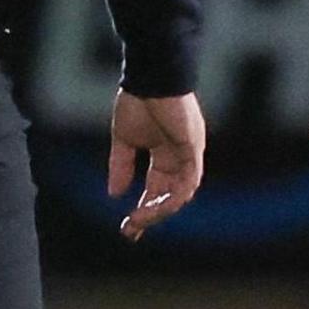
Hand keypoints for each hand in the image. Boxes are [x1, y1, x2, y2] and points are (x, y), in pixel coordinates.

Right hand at [106, 90, 204, 241]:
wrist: (148, 77)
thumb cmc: (137, 101)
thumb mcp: (124, 139)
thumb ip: (121, 166)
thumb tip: (113, 194)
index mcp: (165, 154)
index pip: (157, 189)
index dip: (144, 209)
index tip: (128, 227)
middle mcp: (180, 157)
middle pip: (169, 196)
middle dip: (150, 216)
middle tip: (130, 230)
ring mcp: (190, 153)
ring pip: (180, 193)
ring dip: (160, 210)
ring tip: (138, 220)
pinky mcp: (194, 148)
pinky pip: (189, 180)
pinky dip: (173, 196)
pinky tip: (154, 206)